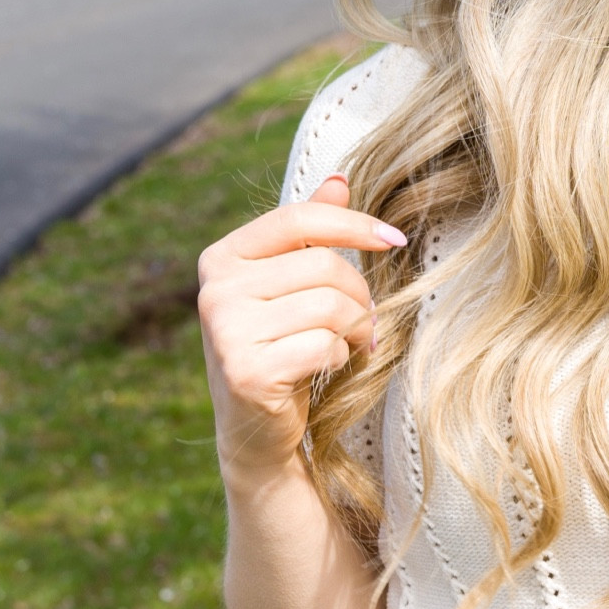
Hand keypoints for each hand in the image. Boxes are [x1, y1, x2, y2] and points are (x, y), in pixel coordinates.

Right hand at [197, 174, 406, 484]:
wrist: (256, 429)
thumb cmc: (280, 345)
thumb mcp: (289, 285)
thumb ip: (309, 233)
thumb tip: (339, 178)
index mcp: (222, 257)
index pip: (298, 219)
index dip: (354, 224)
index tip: (394, 239)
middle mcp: (215, 290)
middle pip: (323, 265)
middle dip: (360, 294)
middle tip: (366, 322)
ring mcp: (226, 332)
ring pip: (330, 306)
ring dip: (357, 328)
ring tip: (353, 343)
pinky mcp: (246, 371)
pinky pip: (324, 346)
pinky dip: (340, 357)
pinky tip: (326, 367)